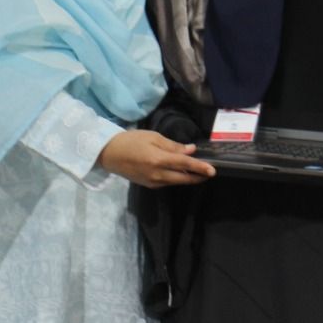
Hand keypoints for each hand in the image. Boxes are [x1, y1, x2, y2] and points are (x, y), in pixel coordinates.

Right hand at [97, 130, 215, 187]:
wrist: (109, 153)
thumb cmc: (131, 140)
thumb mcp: (153, 137)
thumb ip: (172, 145)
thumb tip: (190, 150)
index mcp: (159, 159)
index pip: (185, 164)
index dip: (200, 167)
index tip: (212, 170)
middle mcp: (158, 174)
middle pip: (183, 178)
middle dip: (198, 177)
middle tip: (209, 173)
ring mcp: (153, 182)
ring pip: (176, 182)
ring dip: (188, 178)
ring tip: (198, 174)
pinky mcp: (148, 185)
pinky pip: (167, 183)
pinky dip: (176, 179)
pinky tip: (180, 174)